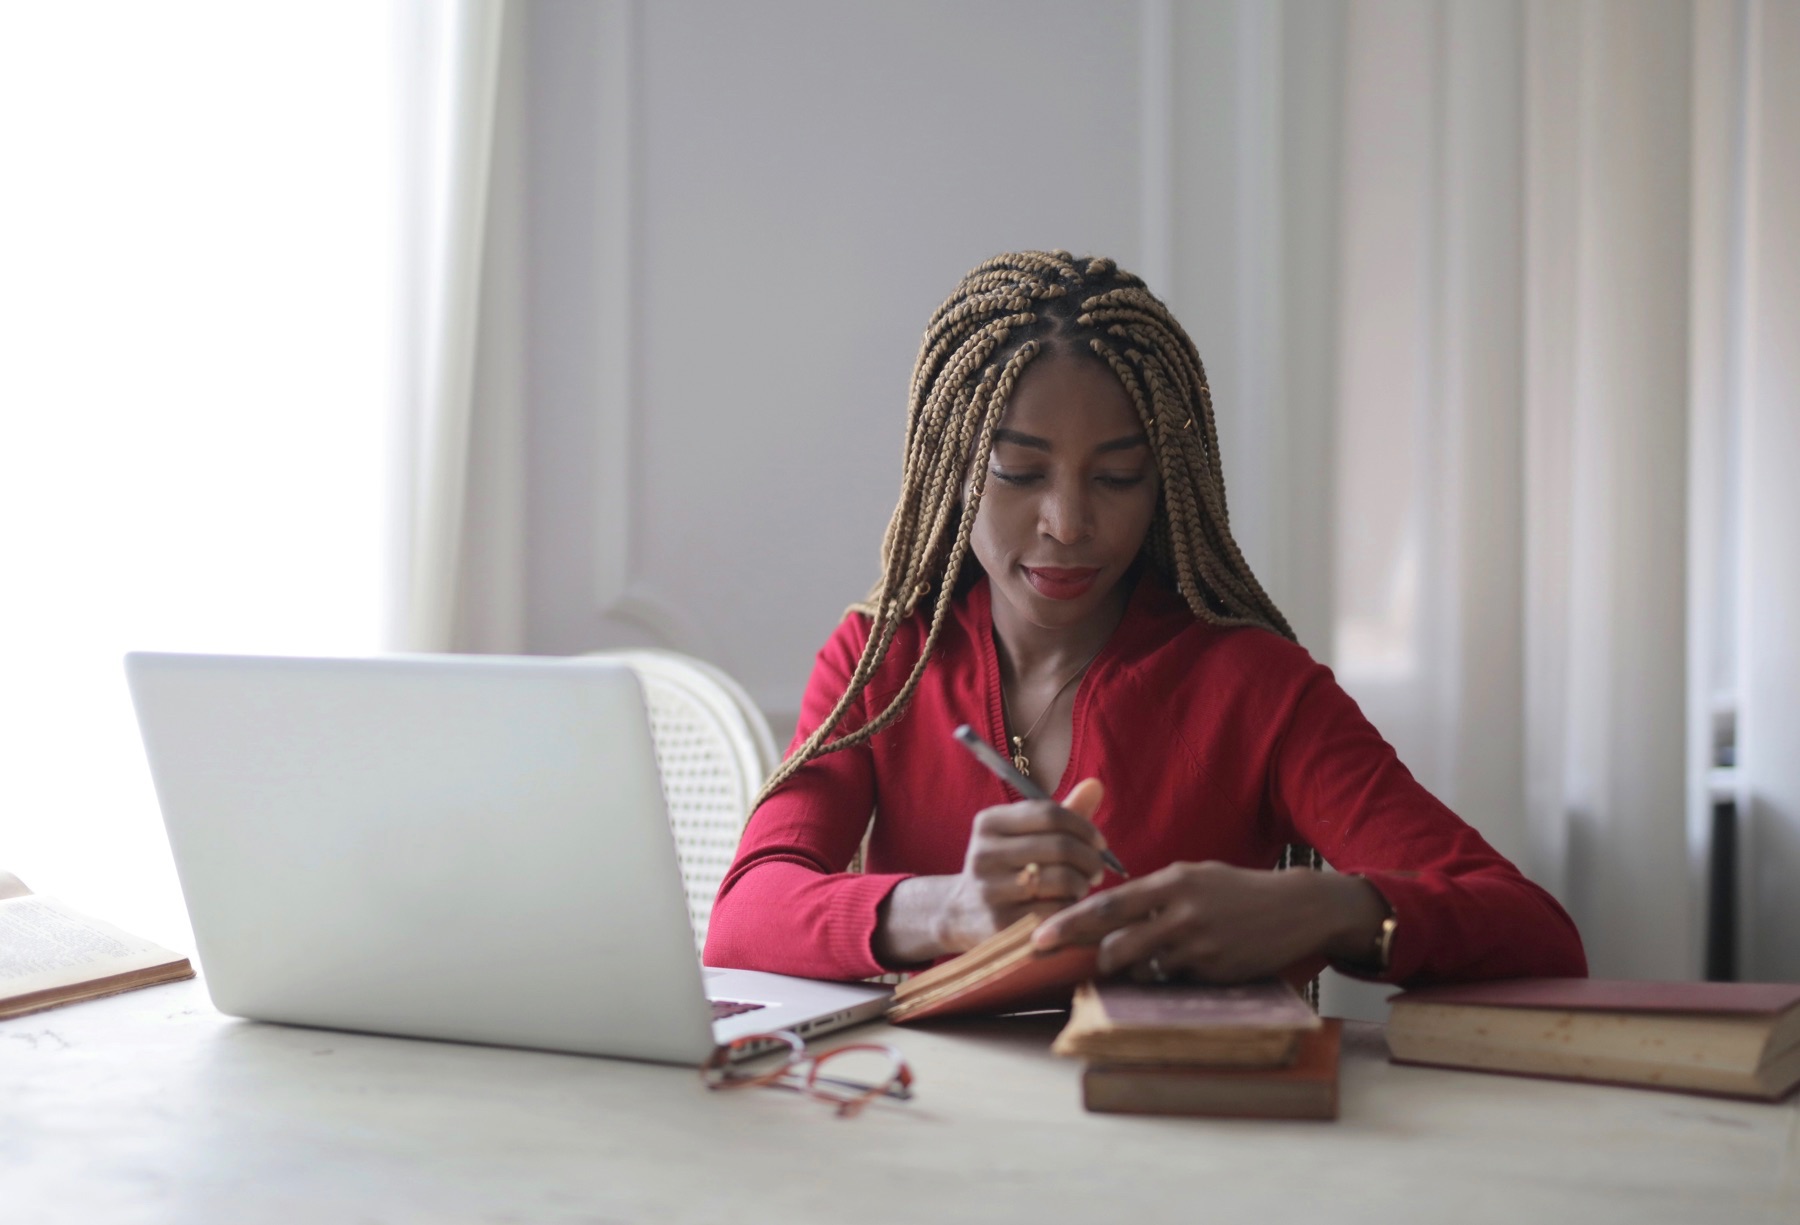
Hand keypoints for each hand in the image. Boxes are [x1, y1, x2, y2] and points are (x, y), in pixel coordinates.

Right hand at [933, 777, 1109, 952]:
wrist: (966, 913)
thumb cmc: (1008, 867)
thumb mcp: (1026, 835)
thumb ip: (1062, 813)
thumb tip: (1096, 785)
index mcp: (989, 823)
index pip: (1050, 814)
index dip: (1084, 827)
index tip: (1100, 844)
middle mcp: (984, 853)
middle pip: (1060, 846)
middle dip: (1090, 859)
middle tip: (1097, 870)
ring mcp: (989, 890)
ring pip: (1061, 879)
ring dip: (1082, 884)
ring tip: (1081, 887)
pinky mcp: (1000, 923)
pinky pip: (1055, 911)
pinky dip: (1071, 908)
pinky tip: (1068, 908)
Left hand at [1029, 861, 1389, 981]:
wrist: (1296, 908)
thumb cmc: (1236, 890)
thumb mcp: (1193, 876)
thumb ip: (1153, 892)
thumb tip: (1108, 911)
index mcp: (1172, 882)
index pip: (1107, 905)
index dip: (1069, 924)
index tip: (1038, 939)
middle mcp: (1182, 914)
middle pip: (1116, 944)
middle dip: (1091, 959)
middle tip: (1078, 964)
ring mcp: (1200, 947)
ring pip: (1141, 969)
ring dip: (1128, 971)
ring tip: (1130, 965)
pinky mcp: (1215, 973)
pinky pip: (1172, 982)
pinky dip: (1165, 978)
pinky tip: (1179, 966)